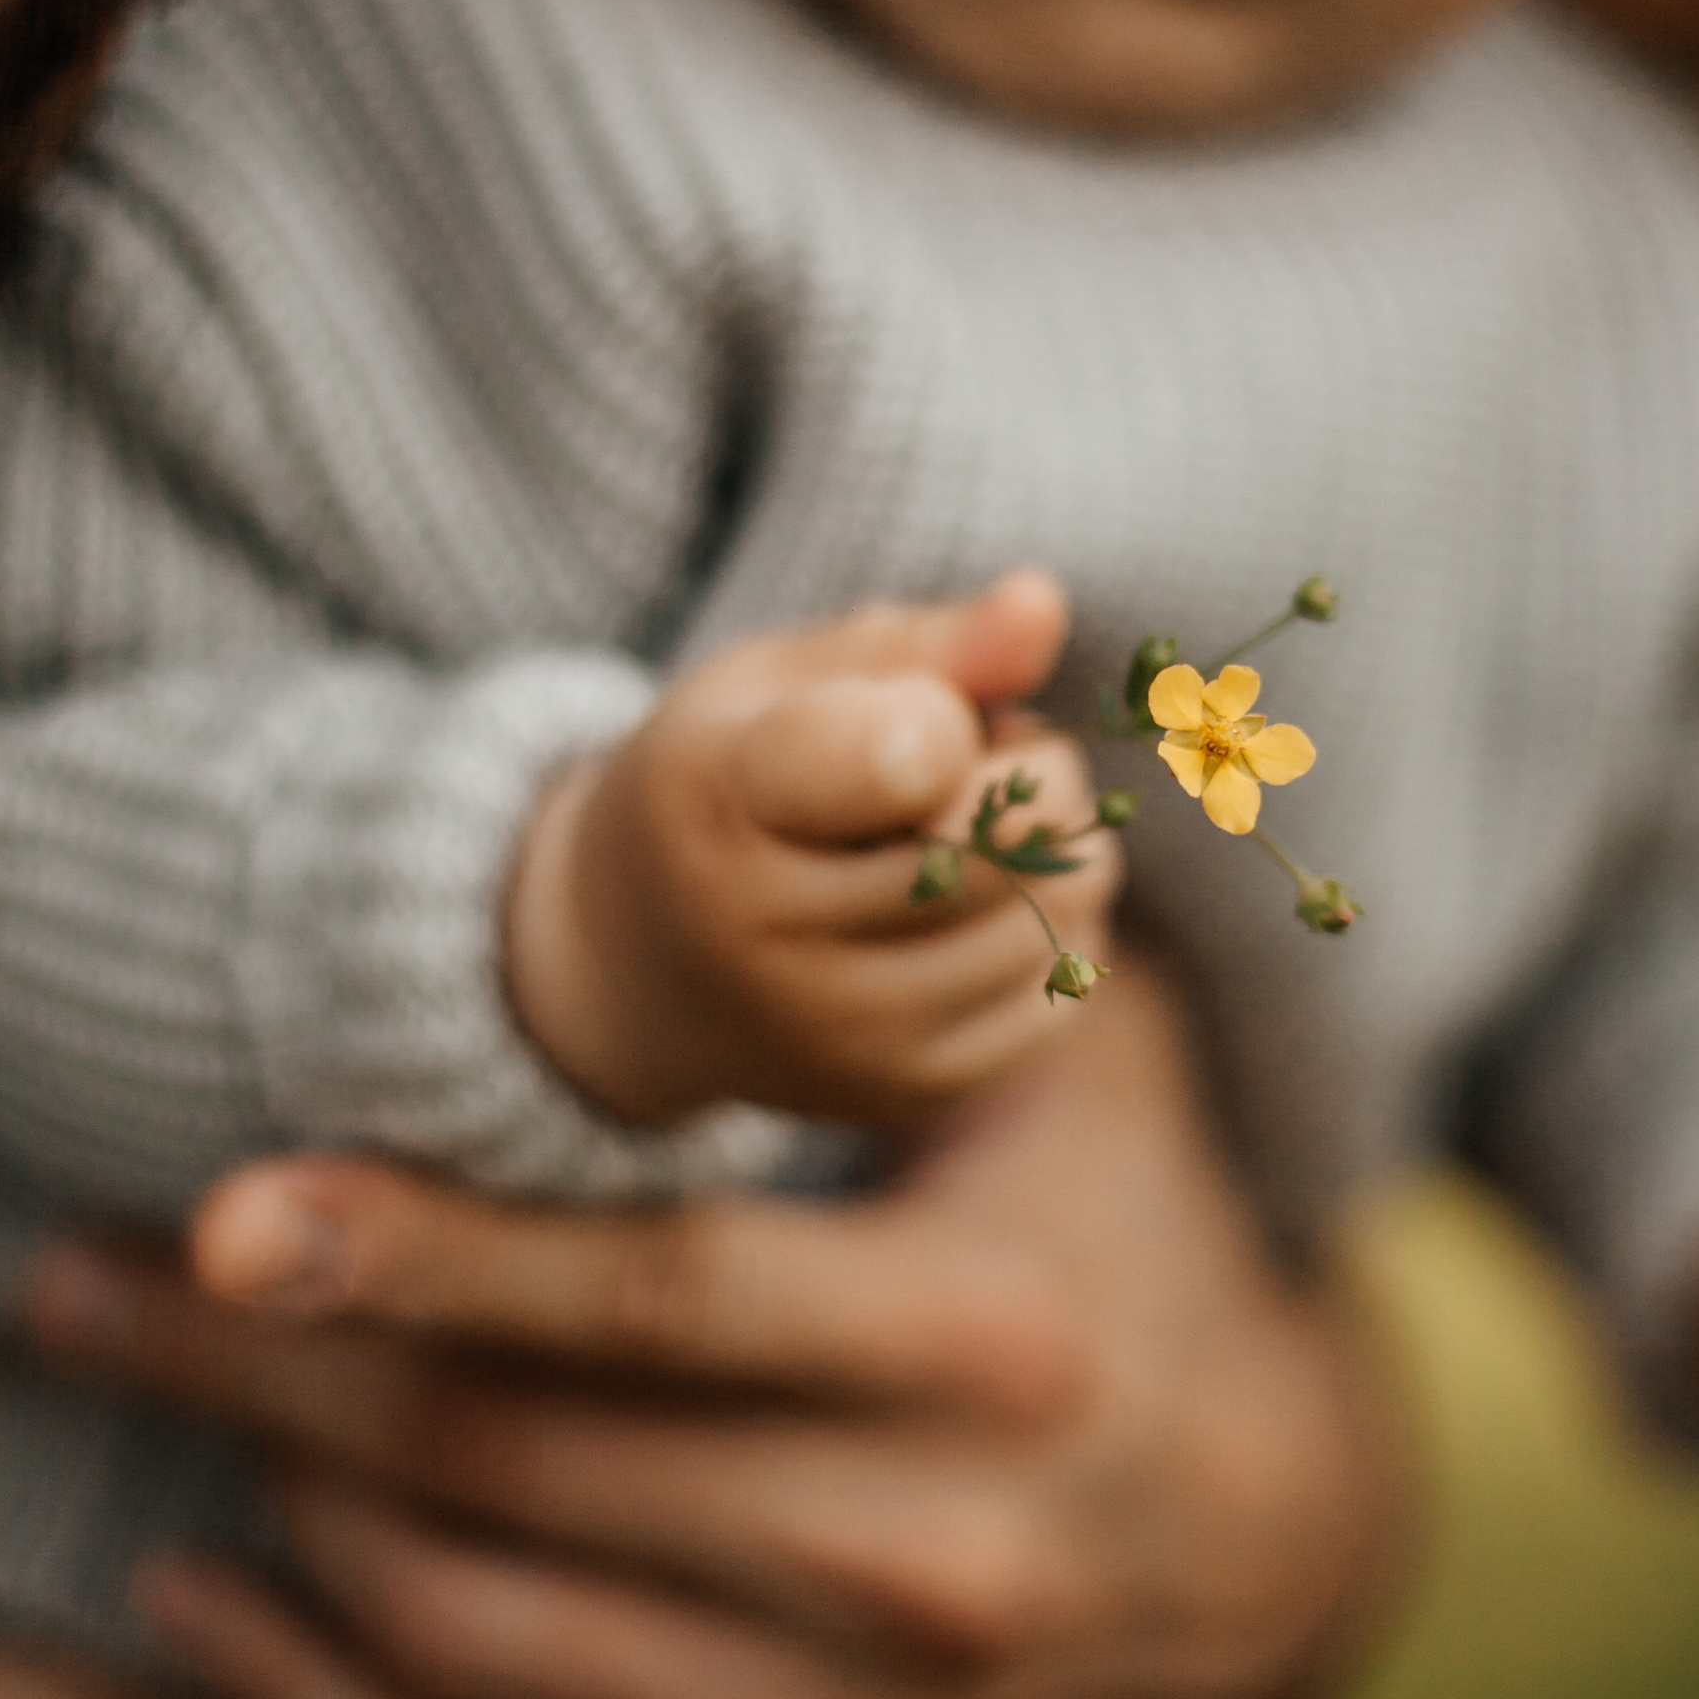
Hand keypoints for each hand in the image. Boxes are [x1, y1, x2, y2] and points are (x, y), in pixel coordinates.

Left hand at [18, 969, 1408, 1698]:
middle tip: (73, 1279)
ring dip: (269, 1513)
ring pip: (475, 1644)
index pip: (659, 1302)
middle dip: (259, 1376)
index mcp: (990, 1349)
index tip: (218, 1201)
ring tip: (142, 1386)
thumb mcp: (1100, 1050)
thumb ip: (990, 882)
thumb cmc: (1140, 1241)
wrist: (1284, 1571)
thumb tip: (966, 643)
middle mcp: (925, 1567)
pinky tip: (210, 1602)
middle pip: (514, 1474)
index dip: (424, 1256)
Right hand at [507, 568, 1118, 1129]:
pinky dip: (1060, 934)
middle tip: (993, 757)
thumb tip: (1043, 604)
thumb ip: (924, 642)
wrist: (632, 965)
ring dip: (1066, 852)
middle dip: (1040, 772)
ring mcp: (829, 1034)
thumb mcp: (787, 683)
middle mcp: (760, 935)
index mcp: (716, 797)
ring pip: (1046, 919)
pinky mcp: (893, 1093)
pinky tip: (999, 904)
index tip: (919, 715)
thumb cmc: (731, 781)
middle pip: (1005, 837)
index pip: (906, 758)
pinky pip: (1053, 999)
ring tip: (994, 828)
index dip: (950, 716)